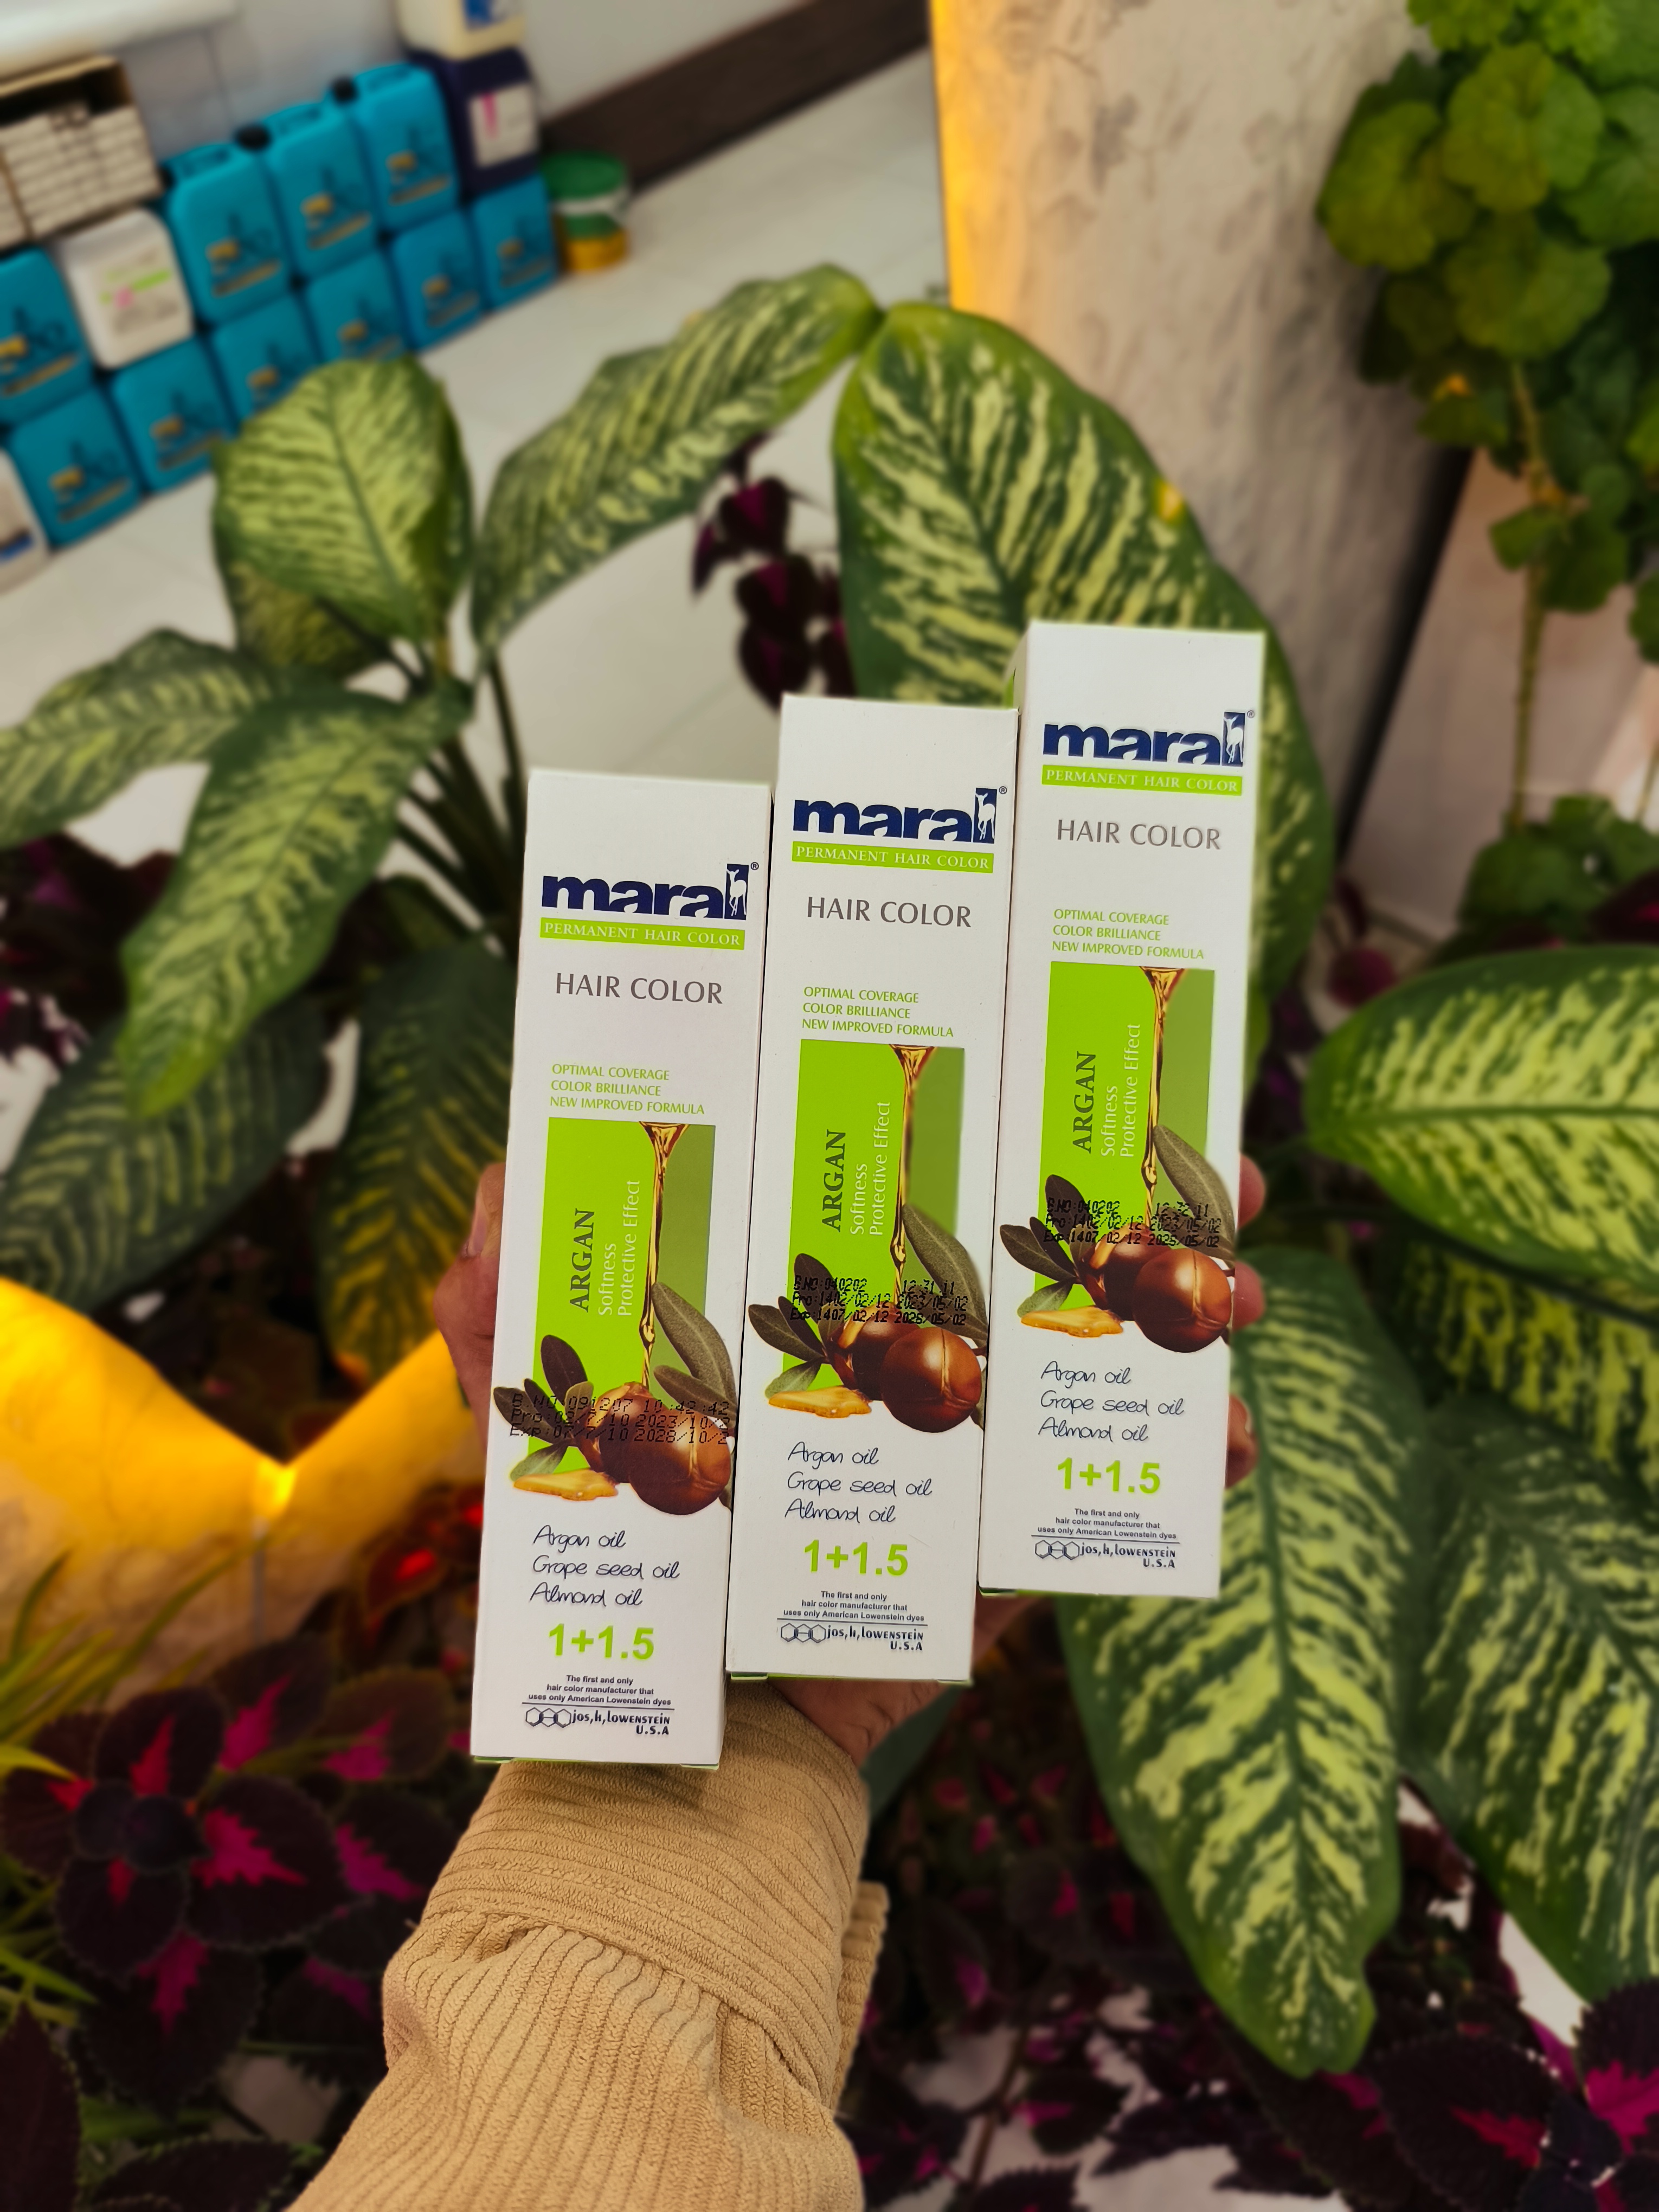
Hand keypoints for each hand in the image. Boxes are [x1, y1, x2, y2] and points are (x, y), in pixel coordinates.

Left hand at [431, 1157, 1270, 1765]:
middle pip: (1038, 1257)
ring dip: (1191, 1318)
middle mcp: (898, 1368)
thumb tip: (499, 1191)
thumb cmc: (599, 1573)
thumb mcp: (521, 1426)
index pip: (901, 1195)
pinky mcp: (1002, 1554)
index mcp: (805, 1315)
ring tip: (1242, 1292)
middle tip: (1224, 1168)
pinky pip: (1111, 1499)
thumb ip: (491, 1315)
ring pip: (1099, 1362)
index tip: (1053, 1064)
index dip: (981, 1122)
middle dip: (1143, 1204)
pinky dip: (1190, 1471)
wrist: (670, 1761)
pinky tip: (1238, 1444)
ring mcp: (964, 1461)